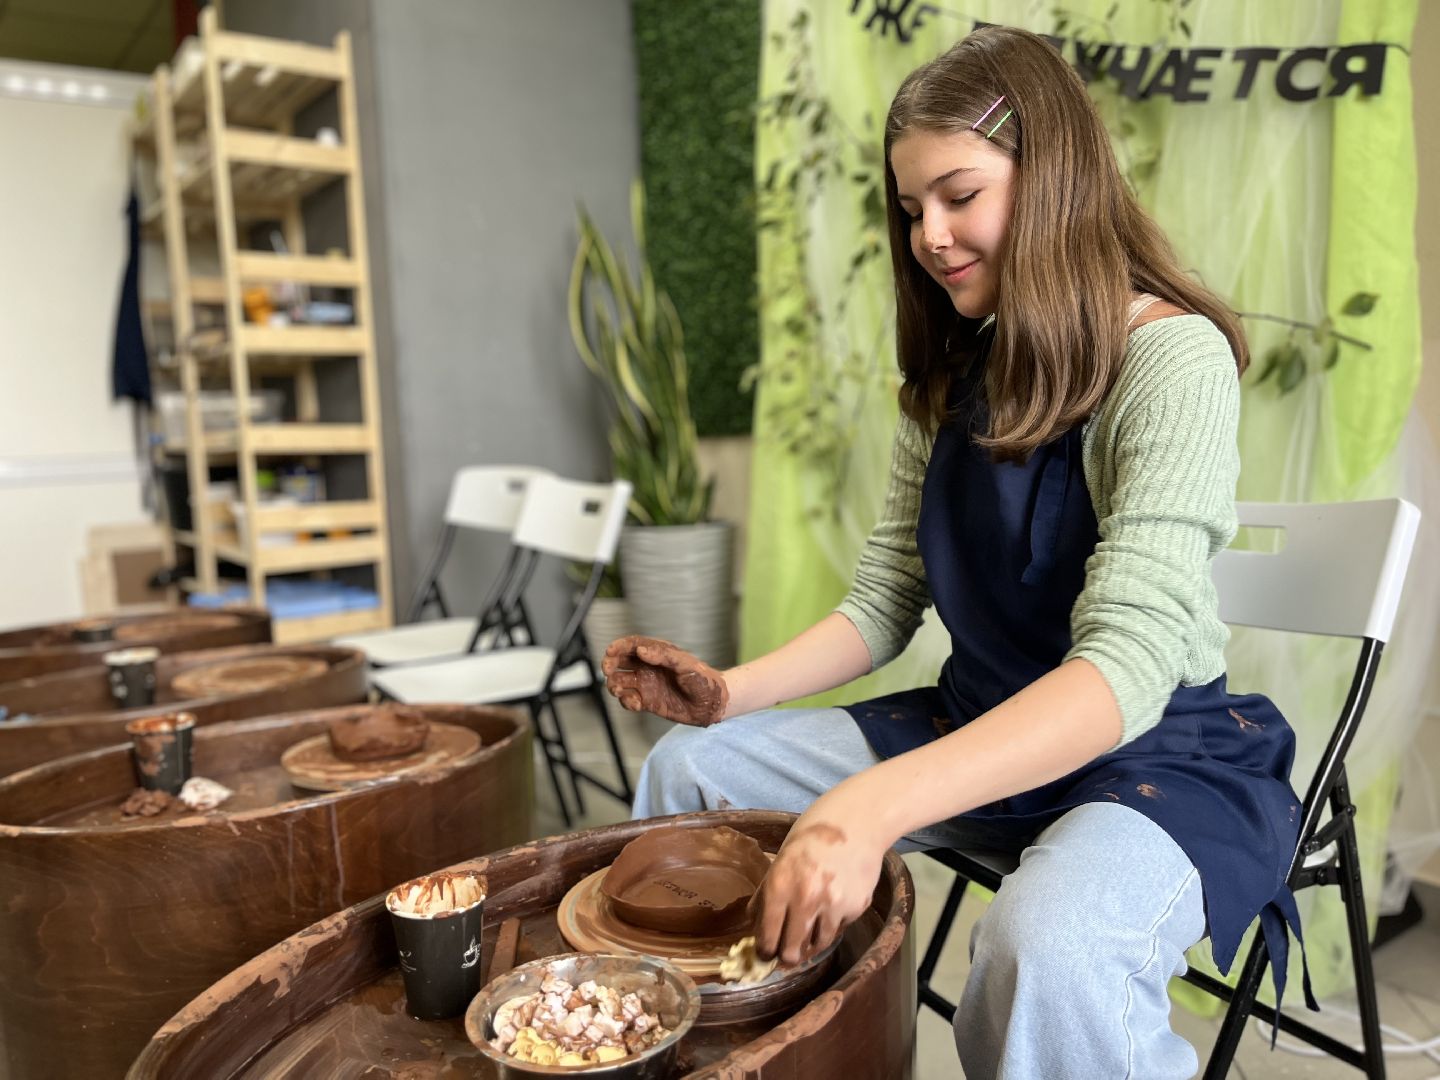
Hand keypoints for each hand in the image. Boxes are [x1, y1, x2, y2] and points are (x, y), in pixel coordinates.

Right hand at [601, 635, 729, 726]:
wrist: (711, 704)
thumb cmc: (703, 680)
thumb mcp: (686, 665)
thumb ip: (664, 656)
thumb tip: (641, 650)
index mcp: (657, 653)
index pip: (632, 645)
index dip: (618, 646)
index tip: (610, 651)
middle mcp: (648, 667)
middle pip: (620, 661)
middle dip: (609, 664)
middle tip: (608, 670)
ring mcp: (646, 684)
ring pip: (619, 681)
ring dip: (614, 685)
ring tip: (620, 691)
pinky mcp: (647, 701)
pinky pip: (628, 700)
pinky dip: (626, 702)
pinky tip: (636, 704)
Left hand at [752, 796, 887, 965]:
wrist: (855, 823)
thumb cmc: (811, 839)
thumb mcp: (780, 860)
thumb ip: (766, 893)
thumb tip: (754, 922)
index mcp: (780, 885)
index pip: (768, 934)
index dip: (765, 951)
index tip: (766, 955)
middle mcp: (806, 899)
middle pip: (792, 950)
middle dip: (787, 957)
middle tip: (787, 955)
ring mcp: (833, 906)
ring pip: (818, 944)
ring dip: (811, 943)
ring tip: (809, 933)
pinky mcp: (856, 908)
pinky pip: (839, 928)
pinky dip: (834, 924)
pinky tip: (834, 905)